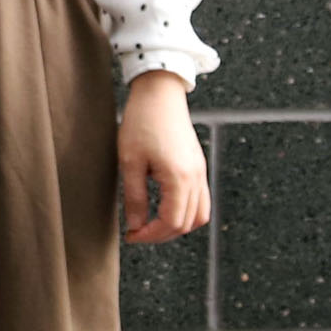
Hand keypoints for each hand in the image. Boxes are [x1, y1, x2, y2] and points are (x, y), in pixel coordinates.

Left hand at [117, 71, 209, 244]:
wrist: (159, 94)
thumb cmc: (141, 123)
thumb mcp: (130, 161)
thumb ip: (135, 197)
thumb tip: (135, 225)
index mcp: (180, 178)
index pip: (172, 222)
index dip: (151, 235)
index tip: (132, 236)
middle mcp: (197, 178)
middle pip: (187, 223)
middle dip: (162, 234)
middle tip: (137, 233)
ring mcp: (201, 172)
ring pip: (199, 215)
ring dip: (177, 225)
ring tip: (151, 224)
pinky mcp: (199, 166)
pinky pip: (201, 200)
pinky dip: (186, 211)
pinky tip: (165, 208)